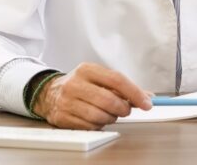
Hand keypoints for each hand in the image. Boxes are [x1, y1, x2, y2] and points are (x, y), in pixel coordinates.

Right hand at [32, 62, 151, 129]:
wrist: (49, 93)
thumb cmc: (81, 86)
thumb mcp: (99, 79)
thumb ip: (123, 87)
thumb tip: (148, 97)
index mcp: (87, 69)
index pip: (117, 80)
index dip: (135, 93)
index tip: (147, 103)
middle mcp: (75, 83)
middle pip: (109, 100)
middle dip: (123, 109)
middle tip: (126, 110)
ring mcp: (67, 101)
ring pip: (100, 116)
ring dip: (111, 118)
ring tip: (109, 114)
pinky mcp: (63, 117)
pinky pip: (90, 126)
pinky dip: (98, 125)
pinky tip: (96, 119)